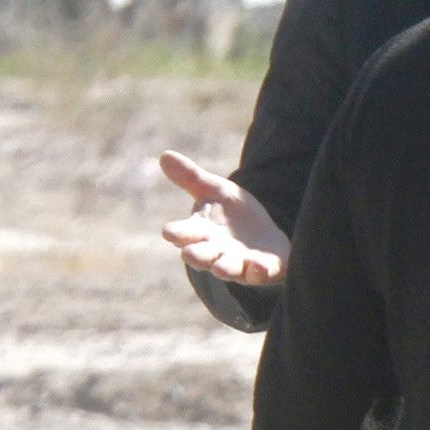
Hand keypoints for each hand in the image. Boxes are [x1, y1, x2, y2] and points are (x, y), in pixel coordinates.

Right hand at [159, 149, 290, 285]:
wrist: (264, 236)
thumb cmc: (233, 214)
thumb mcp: (216, 191)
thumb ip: (192, 178)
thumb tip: (165, 155)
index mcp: (200, 233)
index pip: (183, 234)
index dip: (176, 233)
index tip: (169, 232)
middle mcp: (216, 252)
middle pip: (201, 257)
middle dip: (197, 256)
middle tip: (190, 255)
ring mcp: (239, 264)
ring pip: (227, 270)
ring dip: (224, 268)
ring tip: (221, 268)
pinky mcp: (264, 270)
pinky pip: (260, 275)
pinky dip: (258, 272)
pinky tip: (258, 266)